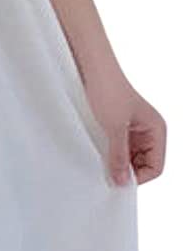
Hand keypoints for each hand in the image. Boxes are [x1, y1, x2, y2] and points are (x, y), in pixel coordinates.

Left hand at [82, 64, 166, 185]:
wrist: (92, 68)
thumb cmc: (108, 90)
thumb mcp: (114, 128)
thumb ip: (119, 156)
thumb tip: (121, 182)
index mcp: (157, 130)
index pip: (156, 167)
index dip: (139, 177)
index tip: (118, 181)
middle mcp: (149, 132)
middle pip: (143, 165)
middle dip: (127, 172)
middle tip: (107, 175)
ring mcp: (133, 130)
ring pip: (130, 159)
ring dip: (117, 163)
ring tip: (101, 162)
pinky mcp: (118, 128)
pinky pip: (118, 149)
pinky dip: (110, 154)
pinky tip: (97, 154)